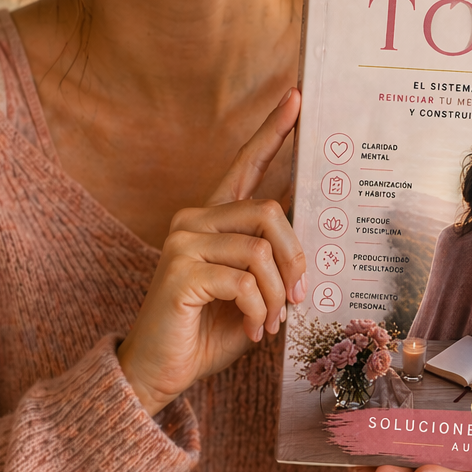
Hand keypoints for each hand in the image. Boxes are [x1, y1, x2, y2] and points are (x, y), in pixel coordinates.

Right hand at [118, 90, 304, 415]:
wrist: (158, 373)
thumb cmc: (206, 333)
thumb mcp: (252, 294)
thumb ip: (272, 263)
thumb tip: (313, 243)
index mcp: (211, 220)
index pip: (245, 165)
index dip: (272, 132)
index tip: (297, 98)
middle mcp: (192, 220)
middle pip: (269, 212)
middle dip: (295, 259)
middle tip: (297, 297)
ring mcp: (183, 242)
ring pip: (260, 250)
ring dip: (275, 296)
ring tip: (267, 323)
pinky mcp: (180, 271)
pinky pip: (243, 281)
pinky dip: (257, 311)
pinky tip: (250, 330)